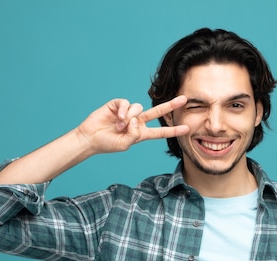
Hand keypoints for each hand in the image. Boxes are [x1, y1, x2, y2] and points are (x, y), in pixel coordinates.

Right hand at [75, 95, 189, 154]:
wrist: (90, 137)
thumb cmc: (107, 144)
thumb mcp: (124, 145)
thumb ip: (134, 134)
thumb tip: (136, 119)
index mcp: (141, 133)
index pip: (160, 132)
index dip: (173, 130)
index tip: (187, 128)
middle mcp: (137, 121)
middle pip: (158, 112)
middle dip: (171, 105)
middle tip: (184, 99)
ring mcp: (128, 112)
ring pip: (138, 107)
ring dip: (129, 117)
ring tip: (119, 126)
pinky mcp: (118, 105)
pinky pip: (127, 103)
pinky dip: (124, 110)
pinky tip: (117, 117)